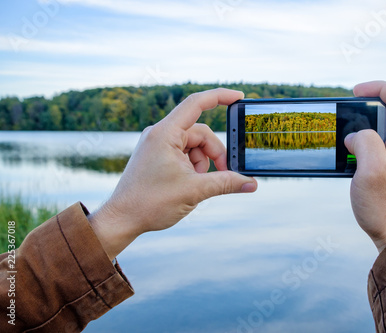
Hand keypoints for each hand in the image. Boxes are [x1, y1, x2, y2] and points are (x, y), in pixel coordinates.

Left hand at [88, 88, 257, 259]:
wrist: (122, 219)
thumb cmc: (149, 203)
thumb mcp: (194, 191)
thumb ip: (226, 183)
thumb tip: (251, 183)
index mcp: (165, 133)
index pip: (197, 103)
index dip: (220, 97)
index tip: (239, 96)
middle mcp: (160, 134)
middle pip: (201, 133)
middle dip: (216, 153)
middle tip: (225, 174)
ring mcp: (158, 145)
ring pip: (195, 145)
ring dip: (204, 163)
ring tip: (200, 184)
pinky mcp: (158, 156)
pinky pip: (185, 154)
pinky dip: (194, 167)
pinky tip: (191, 184)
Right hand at [344, 81, 385, 252]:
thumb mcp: (370, 172)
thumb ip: (364, 142)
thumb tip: (355, 135)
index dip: (379, 87)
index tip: (355, 92)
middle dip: (366, 110)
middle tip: (346, 120)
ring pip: (385, 132)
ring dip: (364, 131)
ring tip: (346, 144)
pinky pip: (382, 149)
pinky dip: (365, 148)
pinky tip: (353, 161)